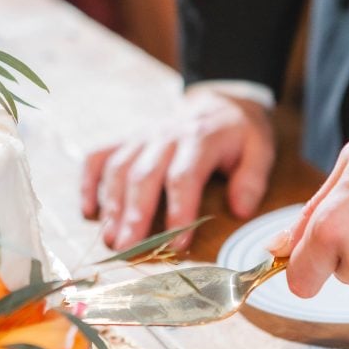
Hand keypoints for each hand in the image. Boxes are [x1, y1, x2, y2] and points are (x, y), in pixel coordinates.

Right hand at [81, 89, 274, 249]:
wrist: (218, 100)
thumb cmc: (238, 133)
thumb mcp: (260, 148)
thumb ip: (252, 178)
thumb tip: (240, 210)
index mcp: (200, 139)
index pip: (184, 176)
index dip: (179, 211)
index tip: (178, 243)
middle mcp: (165, 137)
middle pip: (144, 175)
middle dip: (134, 214)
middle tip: (128, 248)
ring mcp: (142, 137)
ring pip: (118, 168)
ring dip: (111, 204)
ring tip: (111, 239)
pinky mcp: (127, 140)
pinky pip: (99, 157)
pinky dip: (88, 182)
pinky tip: (88, 210)